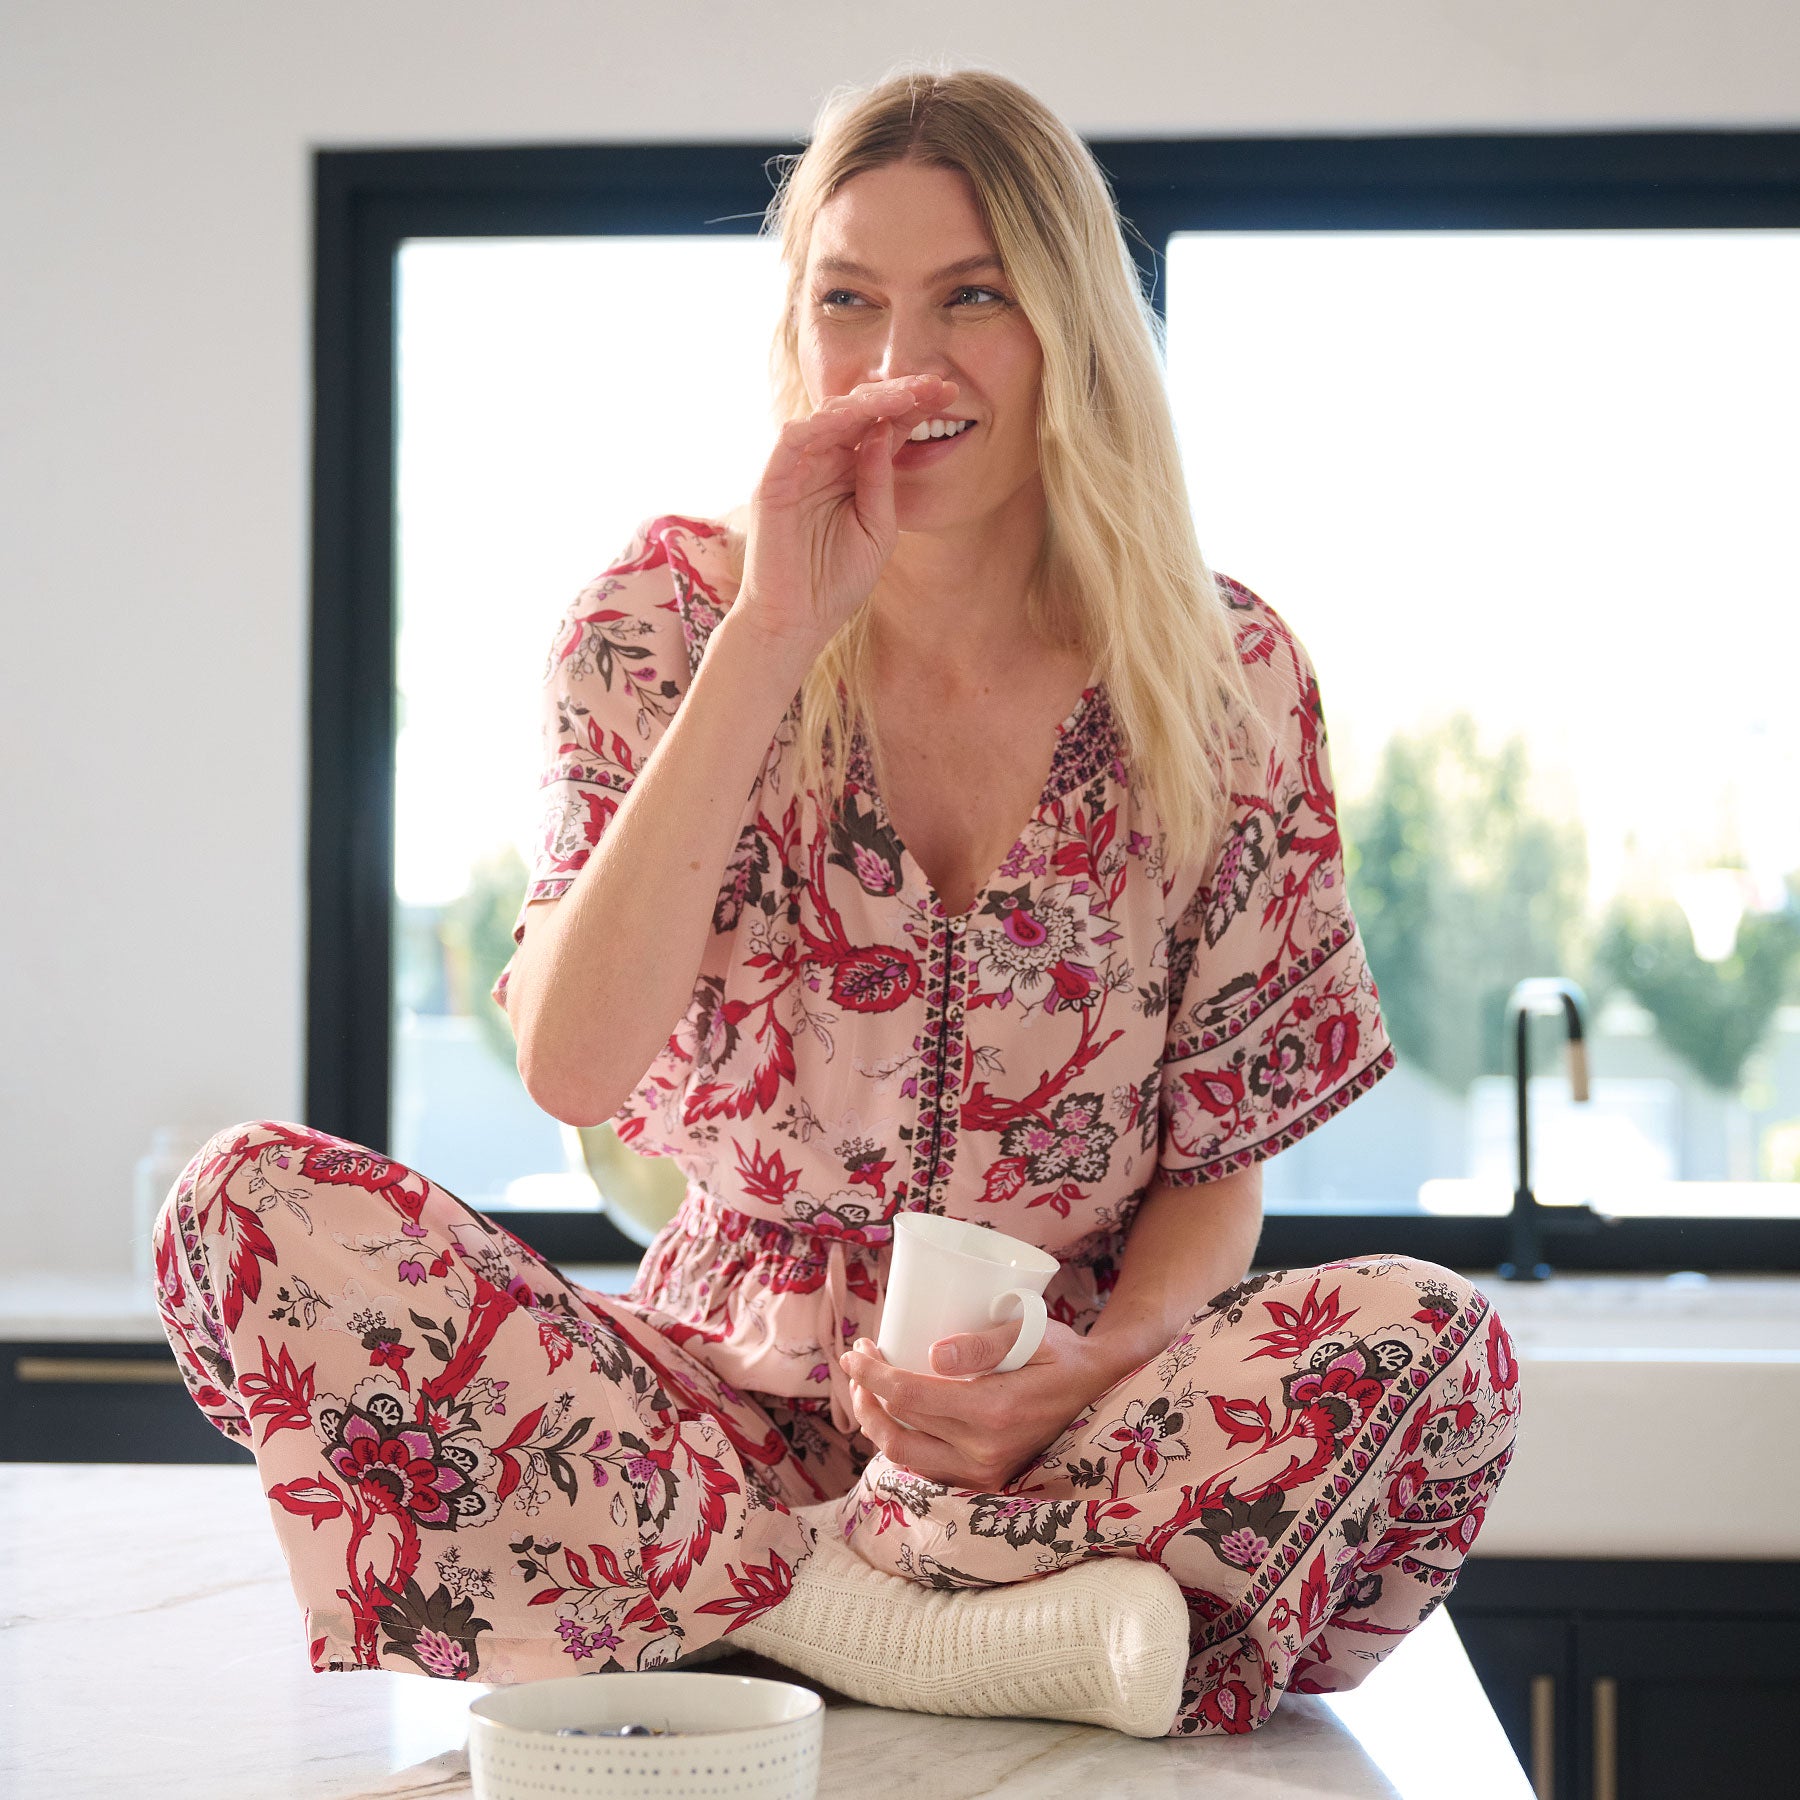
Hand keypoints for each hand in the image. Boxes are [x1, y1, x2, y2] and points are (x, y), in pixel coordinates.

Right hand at [736, 372, 959, 655]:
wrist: (798, 623)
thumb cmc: (836, 582)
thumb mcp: (878, 530)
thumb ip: (881, 482)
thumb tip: (883, 430)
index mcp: (850, 474)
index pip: (883, 428)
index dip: (914, 408)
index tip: (950, 395)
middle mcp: (823, 463)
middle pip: (860, 414)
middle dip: (899, 395)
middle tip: (938, 384)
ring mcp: (797, 469)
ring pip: (829, 416)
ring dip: (869, 401)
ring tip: (907, 394)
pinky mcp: (773, 482)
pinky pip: (794, 438)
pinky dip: (824, 423)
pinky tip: (858, 416)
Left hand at [838, 1317, 1112, 1491]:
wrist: (1097, 1388)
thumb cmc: (1061, 1352)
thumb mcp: (1031, 1332)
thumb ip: (983, 1343)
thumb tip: (932, 1355)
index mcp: (994, 1411)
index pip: (909, 1396)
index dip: (871, 1375)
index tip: (854, 1352)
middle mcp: (985, 1451)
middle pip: (898, 1428)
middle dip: (866, 1394)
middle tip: (860, 1361)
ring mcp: (985, 1472)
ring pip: (905, 1454)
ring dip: (875, 1422)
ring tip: (867, 1388)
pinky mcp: (985, 1479)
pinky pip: (926, 1466)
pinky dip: (900, 1440)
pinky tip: (893, 1414)